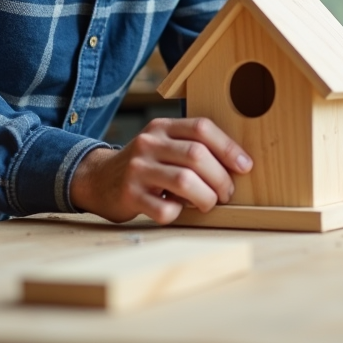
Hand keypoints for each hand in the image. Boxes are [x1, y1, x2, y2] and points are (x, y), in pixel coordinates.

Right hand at [70, 117, 252, 224]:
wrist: (97, 179)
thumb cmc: (144, 165)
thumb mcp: (163, 145)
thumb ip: (192, 147)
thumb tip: (237, 165)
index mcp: (162, 128)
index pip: (201, 128)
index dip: (228, 148)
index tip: (245, 166)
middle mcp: (149, 143)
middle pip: (197, 156)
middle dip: (221, 178)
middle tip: (226, 193)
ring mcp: (137, 169)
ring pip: (185, 181)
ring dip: (206, 198)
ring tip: (208, 204)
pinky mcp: (129, 195)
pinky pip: (165, 209)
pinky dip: (178, 213)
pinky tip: (176, 209)